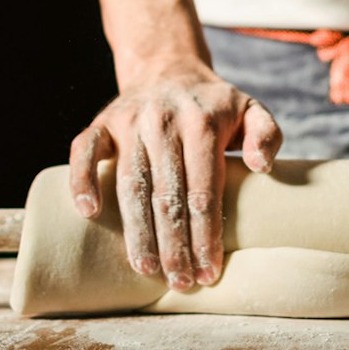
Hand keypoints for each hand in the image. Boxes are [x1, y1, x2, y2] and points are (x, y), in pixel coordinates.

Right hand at [69, 71, 283, 291]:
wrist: (168, 67)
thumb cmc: (213, 104)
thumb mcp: (251, 108)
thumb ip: (266, 134)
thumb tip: (262, 166)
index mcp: (202, 122)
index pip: (203, 190)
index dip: (205, 235)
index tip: (209, 272)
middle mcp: (163, 121)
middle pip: (167, 194)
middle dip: (174, 244)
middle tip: (180, 282)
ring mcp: (129, 122)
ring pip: (131, 184)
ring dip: (137, 230)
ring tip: (146, 268)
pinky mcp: (101, 123)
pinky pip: (84, 152)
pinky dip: (82, 181)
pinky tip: (88, 214)